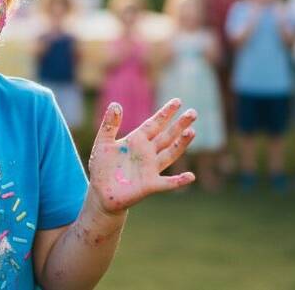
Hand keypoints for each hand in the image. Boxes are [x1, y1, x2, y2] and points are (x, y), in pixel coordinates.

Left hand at [88, 99, 196, 213]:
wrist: (101, 193)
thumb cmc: (102, 167)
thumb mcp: (103, 143)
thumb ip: (109, 125)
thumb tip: (115, 104)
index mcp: (137, 140)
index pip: (154, 124)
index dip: (165, 113)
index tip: (177, 101)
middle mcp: (147, 152)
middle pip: (167, 136)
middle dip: (179, 125)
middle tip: (193, 112)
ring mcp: (150, 168)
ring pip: (170, 154)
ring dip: (181, 144)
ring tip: (192, 132)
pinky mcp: (150, 185)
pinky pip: (167, 183)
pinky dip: (178, 181)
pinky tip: (190, 176)